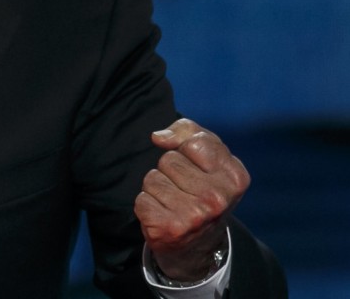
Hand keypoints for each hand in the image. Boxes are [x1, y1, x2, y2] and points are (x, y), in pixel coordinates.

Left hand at [134, 118, 248, 280]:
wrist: (198, 244)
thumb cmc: (202, 188)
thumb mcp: (209, 155)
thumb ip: (188, 131)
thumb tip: (159, 137)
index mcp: (234, 178)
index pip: (194, 143)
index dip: (186, 150)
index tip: (195, 165)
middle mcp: (217, 199)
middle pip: (169, 160)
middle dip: (170, 170)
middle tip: (184, 189)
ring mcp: (193, 216)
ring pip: (152, 178)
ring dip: (157, 188)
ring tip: (174, 202)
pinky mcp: (167, 229)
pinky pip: (141, 199)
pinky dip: (147, 204)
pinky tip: (163, 215)